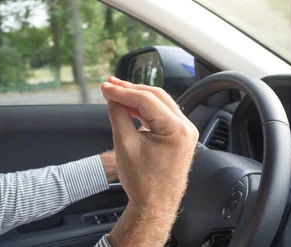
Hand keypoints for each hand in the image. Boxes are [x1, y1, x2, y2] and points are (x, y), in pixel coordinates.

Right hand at [101, 77, 198, 245]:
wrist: (154, 206)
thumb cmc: (143, 182)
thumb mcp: (125, 144)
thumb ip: (118, 116)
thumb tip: (112, 98)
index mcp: (176, 129)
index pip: (146, 100)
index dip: (123, 91)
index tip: (105, 87)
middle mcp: (185, 128)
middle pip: (155, 96)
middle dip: (130, 89)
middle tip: (109, 84)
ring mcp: (184, 132)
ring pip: (158, 103)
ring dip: (136, 97)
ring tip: (116, 91)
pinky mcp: (178, 137)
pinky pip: (160, 115)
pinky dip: (143, 109)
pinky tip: (128, 105)